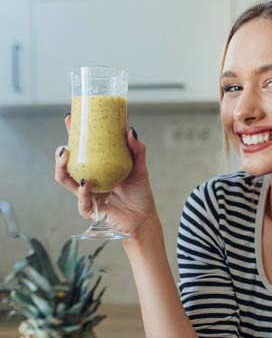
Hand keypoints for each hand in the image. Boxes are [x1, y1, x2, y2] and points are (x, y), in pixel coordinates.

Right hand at [55, 114, 157, 236]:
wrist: (144, 218)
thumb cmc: (140, 194)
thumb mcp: (140, 168)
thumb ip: (137, 150)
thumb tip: (130, 131)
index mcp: (99, 169)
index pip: (82, 150)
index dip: (74, 136)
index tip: (70, 120)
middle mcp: (90, 180)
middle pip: (67, 166)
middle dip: (61, 156)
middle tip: (64, 147)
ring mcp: (89, 195)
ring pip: (67, 182)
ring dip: (63, 171)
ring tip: (67, 159)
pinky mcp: (92, 209)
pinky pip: (82, 201)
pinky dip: (82, 193)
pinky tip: (85, 184)